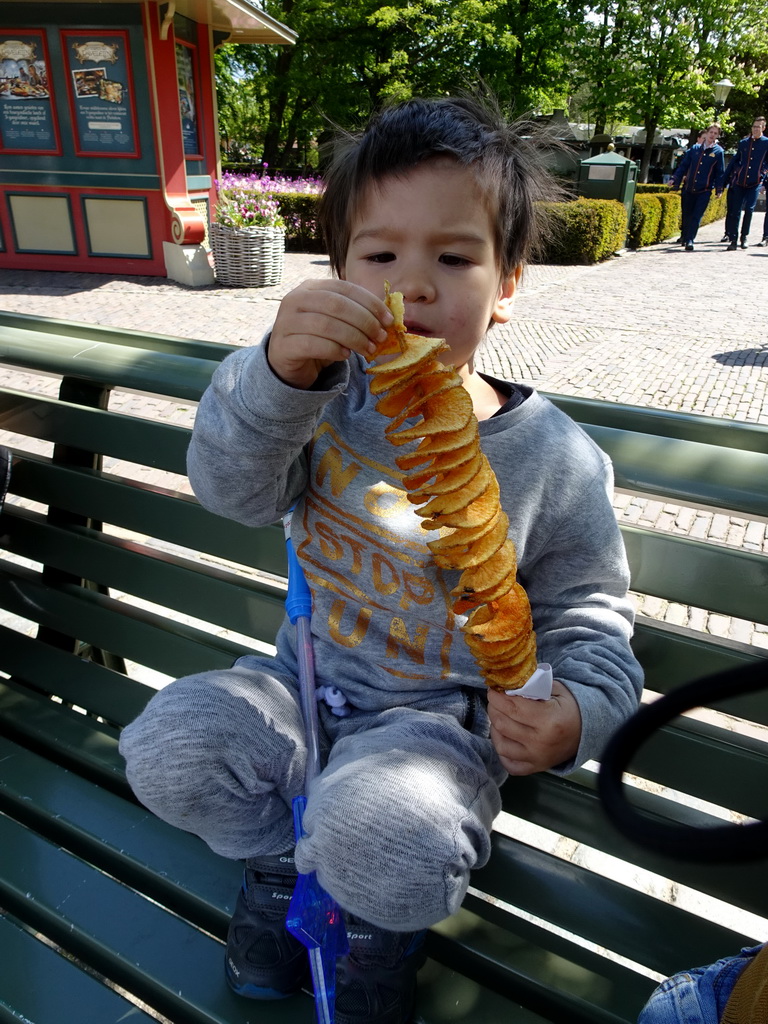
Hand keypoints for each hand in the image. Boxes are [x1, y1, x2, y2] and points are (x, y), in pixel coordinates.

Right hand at [268, 279, 392, 388]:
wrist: (289, 363)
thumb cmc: (318, 338)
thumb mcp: (337, 321)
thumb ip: (356, 314)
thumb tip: (388, 317)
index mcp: (310, 287)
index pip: (344, 288)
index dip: (370, 303)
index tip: (388, 320)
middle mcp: (295, 299)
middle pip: (336, 305)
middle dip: (364, 321)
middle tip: (381, 337)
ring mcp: (285, 322)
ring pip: (326, 325)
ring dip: (354, 338)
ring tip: (368, 349)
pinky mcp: (283, 346)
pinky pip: (313, 345)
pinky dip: (334, 350)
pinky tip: (346, 355)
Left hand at [487, 680, 581, 774]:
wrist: (587, 732)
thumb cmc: (570, 709)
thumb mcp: (556, 690)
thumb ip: (532, 686)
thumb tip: (507, 684)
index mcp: (548, 720)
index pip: (512, 707)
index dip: (497, 697)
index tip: (493, 690)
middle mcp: (540, 742)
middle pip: (503, 724)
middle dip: (493, 708)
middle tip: (494, 701)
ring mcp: (537, 758)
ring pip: (501, 745)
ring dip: (495, 728)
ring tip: (498, 717)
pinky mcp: (535, 768)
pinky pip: (509, 764)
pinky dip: (502, 751)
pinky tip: (504, 737)